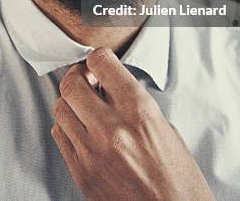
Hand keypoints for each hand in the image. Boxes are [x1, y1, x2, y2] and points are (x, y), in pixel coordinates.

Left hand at [52, 47, 214, 200]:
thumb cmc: (179, 181)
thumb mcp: (165, 129)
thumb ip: (135, 105)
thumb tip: (112, 90)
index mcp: (138, 111)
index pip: (101, 63)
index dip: (97, 57)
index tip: (98, 61)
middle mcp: (112, 129)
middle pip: (71, 83)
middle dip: (77, 75)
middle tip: (86, 78)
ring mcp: (92, 153)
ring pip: (60, 108)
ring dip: (70, 101)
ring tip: (84, 104)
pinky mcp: (81, 174)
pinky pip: (60, 136)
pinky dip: (67, 125)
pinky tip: (81, 127)